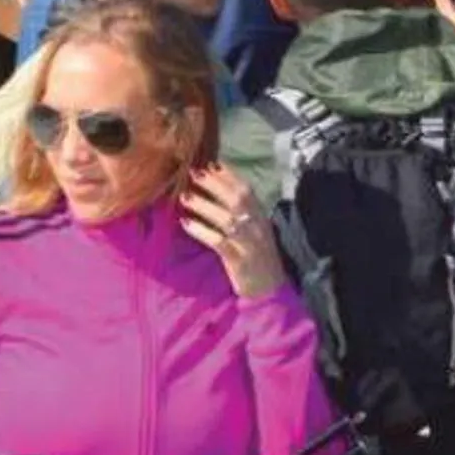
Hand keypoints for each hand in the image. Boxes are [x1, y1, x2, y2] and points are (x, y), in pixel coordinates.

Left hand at [179, 164, 286, 299]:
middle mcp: (257, 227)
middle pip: (236, 200)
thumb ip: (242, 212)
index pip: (247, 190)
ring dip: (203, 205)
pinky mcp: (239, 260)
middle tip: (193, 173)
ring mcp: (249, 243)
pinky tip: (186, 224)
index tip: (210, 163)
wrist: (269, 290)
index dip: (228, 175)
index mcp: (261, 217)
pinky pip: (219, 242)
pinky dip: (201, 231)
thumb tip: (218, 188)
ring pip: (226, 219)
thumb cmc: (257, 257)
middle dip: (214, 184)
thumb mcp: (255, 230)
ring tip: (184, 197)